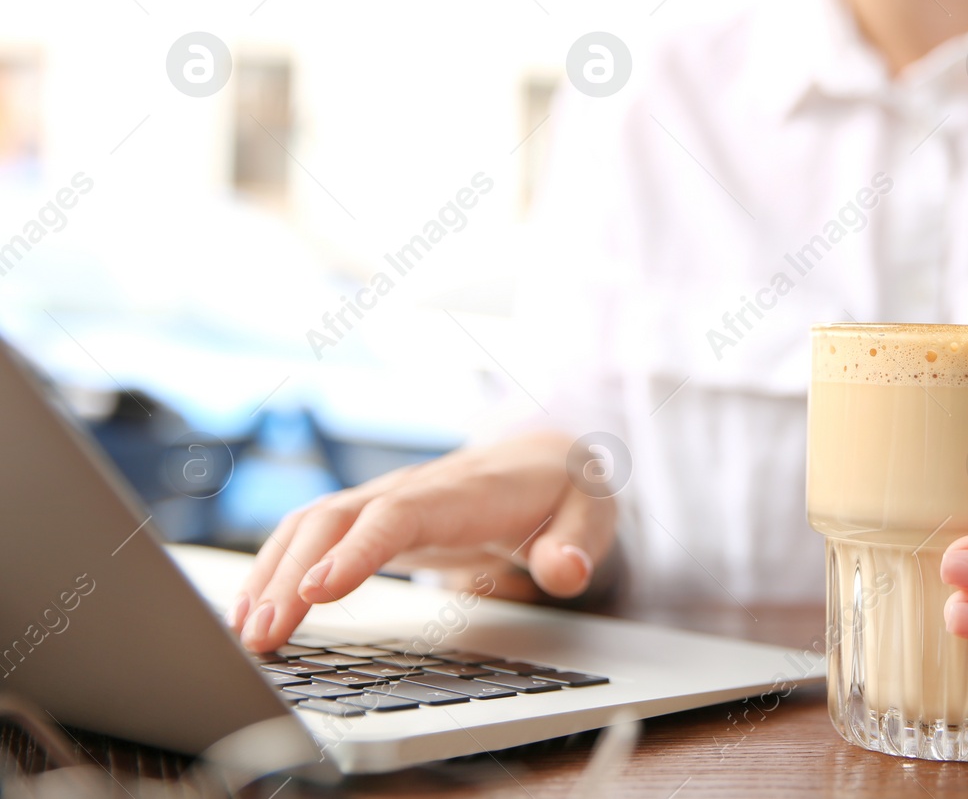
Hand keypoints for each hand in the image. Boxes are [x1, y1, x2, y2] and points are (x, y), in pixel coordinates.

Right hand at [229, 433, 613, 651]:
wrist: (546, 460)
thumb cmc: (564, 491)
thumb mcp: (591, 513)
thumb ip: (580, 543)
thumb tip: (566, 570)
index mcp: (465, 491)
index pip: (400, 514)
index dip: (357, 550)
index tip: (317, 590)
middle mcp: (414, 489)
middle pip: (338, 520)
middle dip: (292, 574)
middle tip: (262, 636)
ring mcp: (386, 501)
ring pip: (312, 524)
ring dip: (271, 573)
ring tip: (246, 634)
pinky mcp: (371, 519)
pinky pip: (310, 536)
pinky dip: (274, 567)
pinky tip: (252, 610)